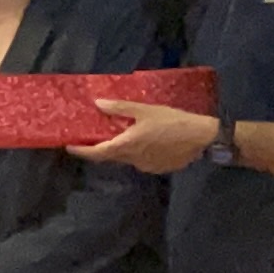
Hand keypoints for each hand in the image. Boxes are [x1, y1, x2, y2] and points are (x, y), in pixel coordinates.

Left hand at [79, 99, 214, 174]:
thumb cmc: (173, 121)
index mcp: (127, 146)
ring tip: (121, 135)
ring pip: (127, 158)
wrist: (203, 138)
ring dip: (121, 149)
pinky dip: (137, 152)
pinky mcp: (159, 168)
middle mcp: (134, 160)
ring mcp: (147, 167)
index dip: (82, 151)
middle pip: (111, 156)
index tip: (70, 147)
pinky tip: (145, 141)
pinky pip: (141, 160)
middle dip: (100, 148)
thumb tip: (98, 104)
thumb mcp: (146, 110)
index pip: (98, 153)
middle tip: (93, 137)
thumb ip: (120, 108)